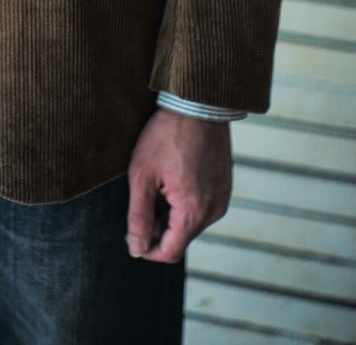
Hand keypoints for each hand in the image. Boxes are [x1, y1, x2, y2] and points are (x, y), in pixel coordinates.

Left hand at [126, 108, 231, 262]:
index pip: (170, 252)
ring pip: (190, 222)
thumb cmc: (166, 136)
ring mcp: (222, 199)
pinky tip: (171, 177)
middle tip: (141, 197)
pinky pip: (201, 206)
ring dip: (170, 213)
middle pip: (180, 237)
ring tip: (156, 182)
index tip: (131, 233)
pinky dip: (183, 201)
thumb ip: (138, 216)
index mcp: (193, 212)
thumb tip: (136, 248)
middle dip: (157, 227)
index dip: (147, 249)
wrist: (197, 104)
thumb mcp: (142, 175)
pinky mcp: (223, 186)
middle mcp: (213, 211)